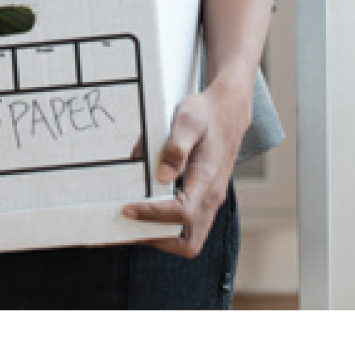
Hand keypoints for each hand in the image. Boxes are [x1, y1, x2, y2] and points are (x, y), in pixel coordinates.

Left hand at [121, 76, 249, 257]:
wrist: (228, 112)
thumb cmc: (205, 114)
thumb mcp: (188, 120)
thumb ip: (176, 147)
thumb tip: (162, 176)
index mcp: (207, 179)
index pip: (181, 213)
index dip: (152, 215)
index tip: (126, 209)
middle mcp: (211, 197)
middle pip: (189, 242)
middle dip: (158, 239)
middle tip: (128, 225)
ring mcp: (210, 200)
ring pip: (190, 238)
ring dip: (162, 236)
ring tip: (133, 220)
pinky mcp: (204, 197)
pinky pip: (188, 224)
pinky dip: (167, 225)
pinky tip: (147, 206)